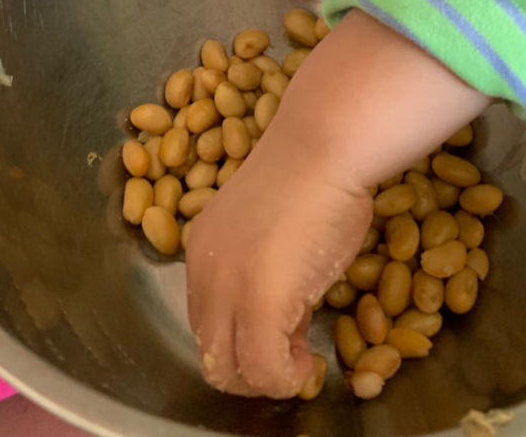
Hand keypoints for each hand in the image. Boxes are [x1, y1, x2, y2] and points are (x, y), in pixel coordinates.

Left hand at [185, 126, 371, 397]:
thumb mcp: (270, 229)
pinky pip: (266, 371)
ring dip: (268, 377)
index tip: (285, 327)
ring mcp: (227, 287)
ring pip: (230, 370)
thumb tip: (283, 315)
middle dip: (253, 367)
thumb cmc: (313, 175)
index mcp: (201, 247)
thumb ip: (261, 266)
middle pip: (212, 353)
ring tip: (302, 351)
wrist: (324, 146)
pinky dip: (289, 379)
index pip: (208, 321)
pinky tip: (311, 358)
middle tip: (293, 350)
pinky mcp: (258, 304)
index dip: (246, 337)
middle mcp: (202, 269)